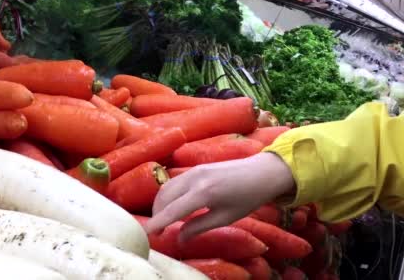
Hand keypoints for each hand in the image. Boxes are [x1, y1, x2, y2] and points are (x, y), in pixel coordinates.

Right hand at [144, 152, 294, 240]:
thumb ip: (198, 227)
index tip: (146, 233)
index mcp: (203, 194)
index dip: (157, 223)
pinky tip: (173, 206)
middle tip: (158, 233)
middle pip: (164, 198)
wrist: (261, 172)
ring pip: (166, 188)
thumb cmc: (247, 198)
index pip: (172, 211)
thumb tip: (179, 239)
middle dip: (156, 215)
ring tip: (163, 221)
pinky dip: (168, 195)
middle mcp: (194, 179)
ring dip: (160, 204)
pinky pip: (174, 182)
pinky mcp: (195, 168)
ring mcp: (193, 171)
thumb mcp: (224, 218)